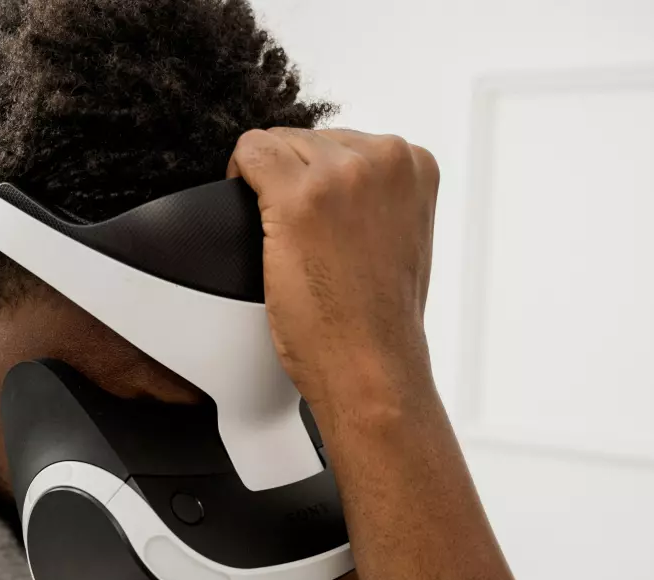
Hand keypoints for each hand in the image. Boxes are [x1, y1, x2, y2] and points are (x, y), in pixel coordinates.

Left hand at [228, 128, 439, 424]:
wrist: (372, 366)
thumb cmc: (380, 320)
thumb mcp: (402, 235)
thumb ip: (380, 196)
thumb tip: (341, 183)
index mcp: (415, 163)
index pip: (342, 140)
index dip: (318, 178)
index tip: (319, 219)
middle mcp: (383, 158)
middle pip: (307, 139)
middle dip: (295, 181)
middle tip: (301, 239)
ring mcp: (340, 175)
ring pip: (277, 145)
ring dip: (267, 186)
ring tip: (285, 239)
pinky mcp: (297, 198)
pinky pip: (249, 153)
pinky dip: (238, 177)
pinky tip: (250, 213)